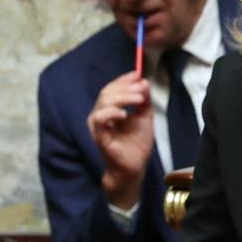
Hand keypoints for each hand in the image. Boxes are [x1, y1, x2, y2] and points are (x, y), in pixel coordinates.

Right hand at [87, 70, 156, 210]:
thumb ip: (144, 100)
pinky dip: (112, 112)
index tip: (137, 74)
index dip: (124, 80)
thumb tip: (143, 81)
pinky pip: (100, 118)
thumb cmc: (136, 144)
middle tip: (141, 89)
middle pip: (107, 92)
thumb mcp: (145, 116)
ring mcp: (97, 125)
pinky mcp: (98, 135)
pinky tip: (125, 114)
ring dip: (122, 97)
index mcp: (109, 109)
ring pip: (103, 101)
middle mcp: (100, 114)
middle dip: (125, 87)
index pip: (112, 88)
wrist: (134, 167)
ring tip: (139, 100)